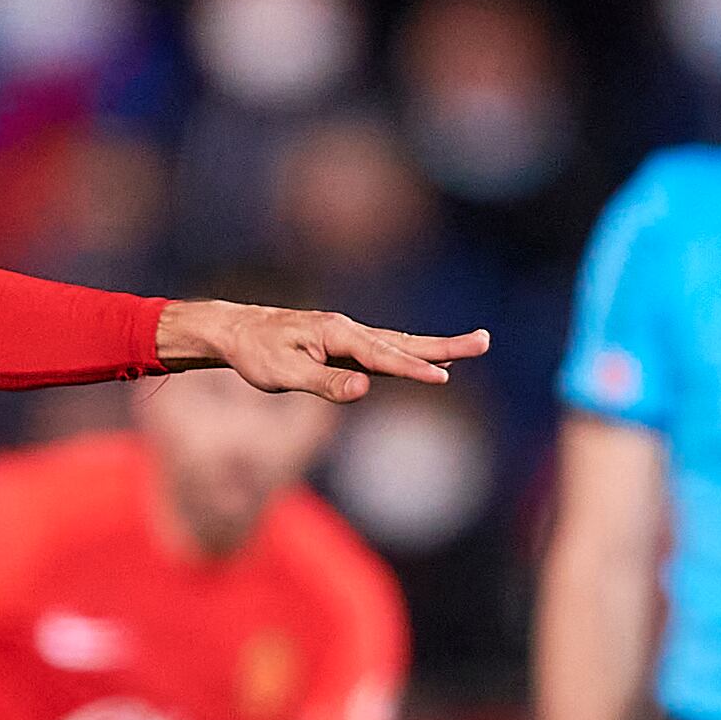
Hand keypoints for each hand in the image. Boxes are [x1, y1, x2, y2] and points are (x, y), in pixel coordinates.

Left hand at [160, 300, 489, 403]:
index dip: (413, 369)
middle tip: (484, 341)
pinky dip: (410, 352)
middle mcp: (348, 330)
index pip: (383, 356)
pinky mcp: (344, 344)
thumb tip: (363, 389)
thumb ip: (325, 384)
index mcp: (337, 335)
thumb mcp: (285, 376)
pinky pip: (385, 349)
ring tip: (470, 346)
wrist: (236, 331)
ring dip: (435, 346)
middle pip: (404, 342)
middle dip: (444, 345)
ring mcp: (348, 336)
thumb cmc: (257, 355)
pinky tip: (425, 358)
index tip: (443, 377)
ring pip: (399, 343)